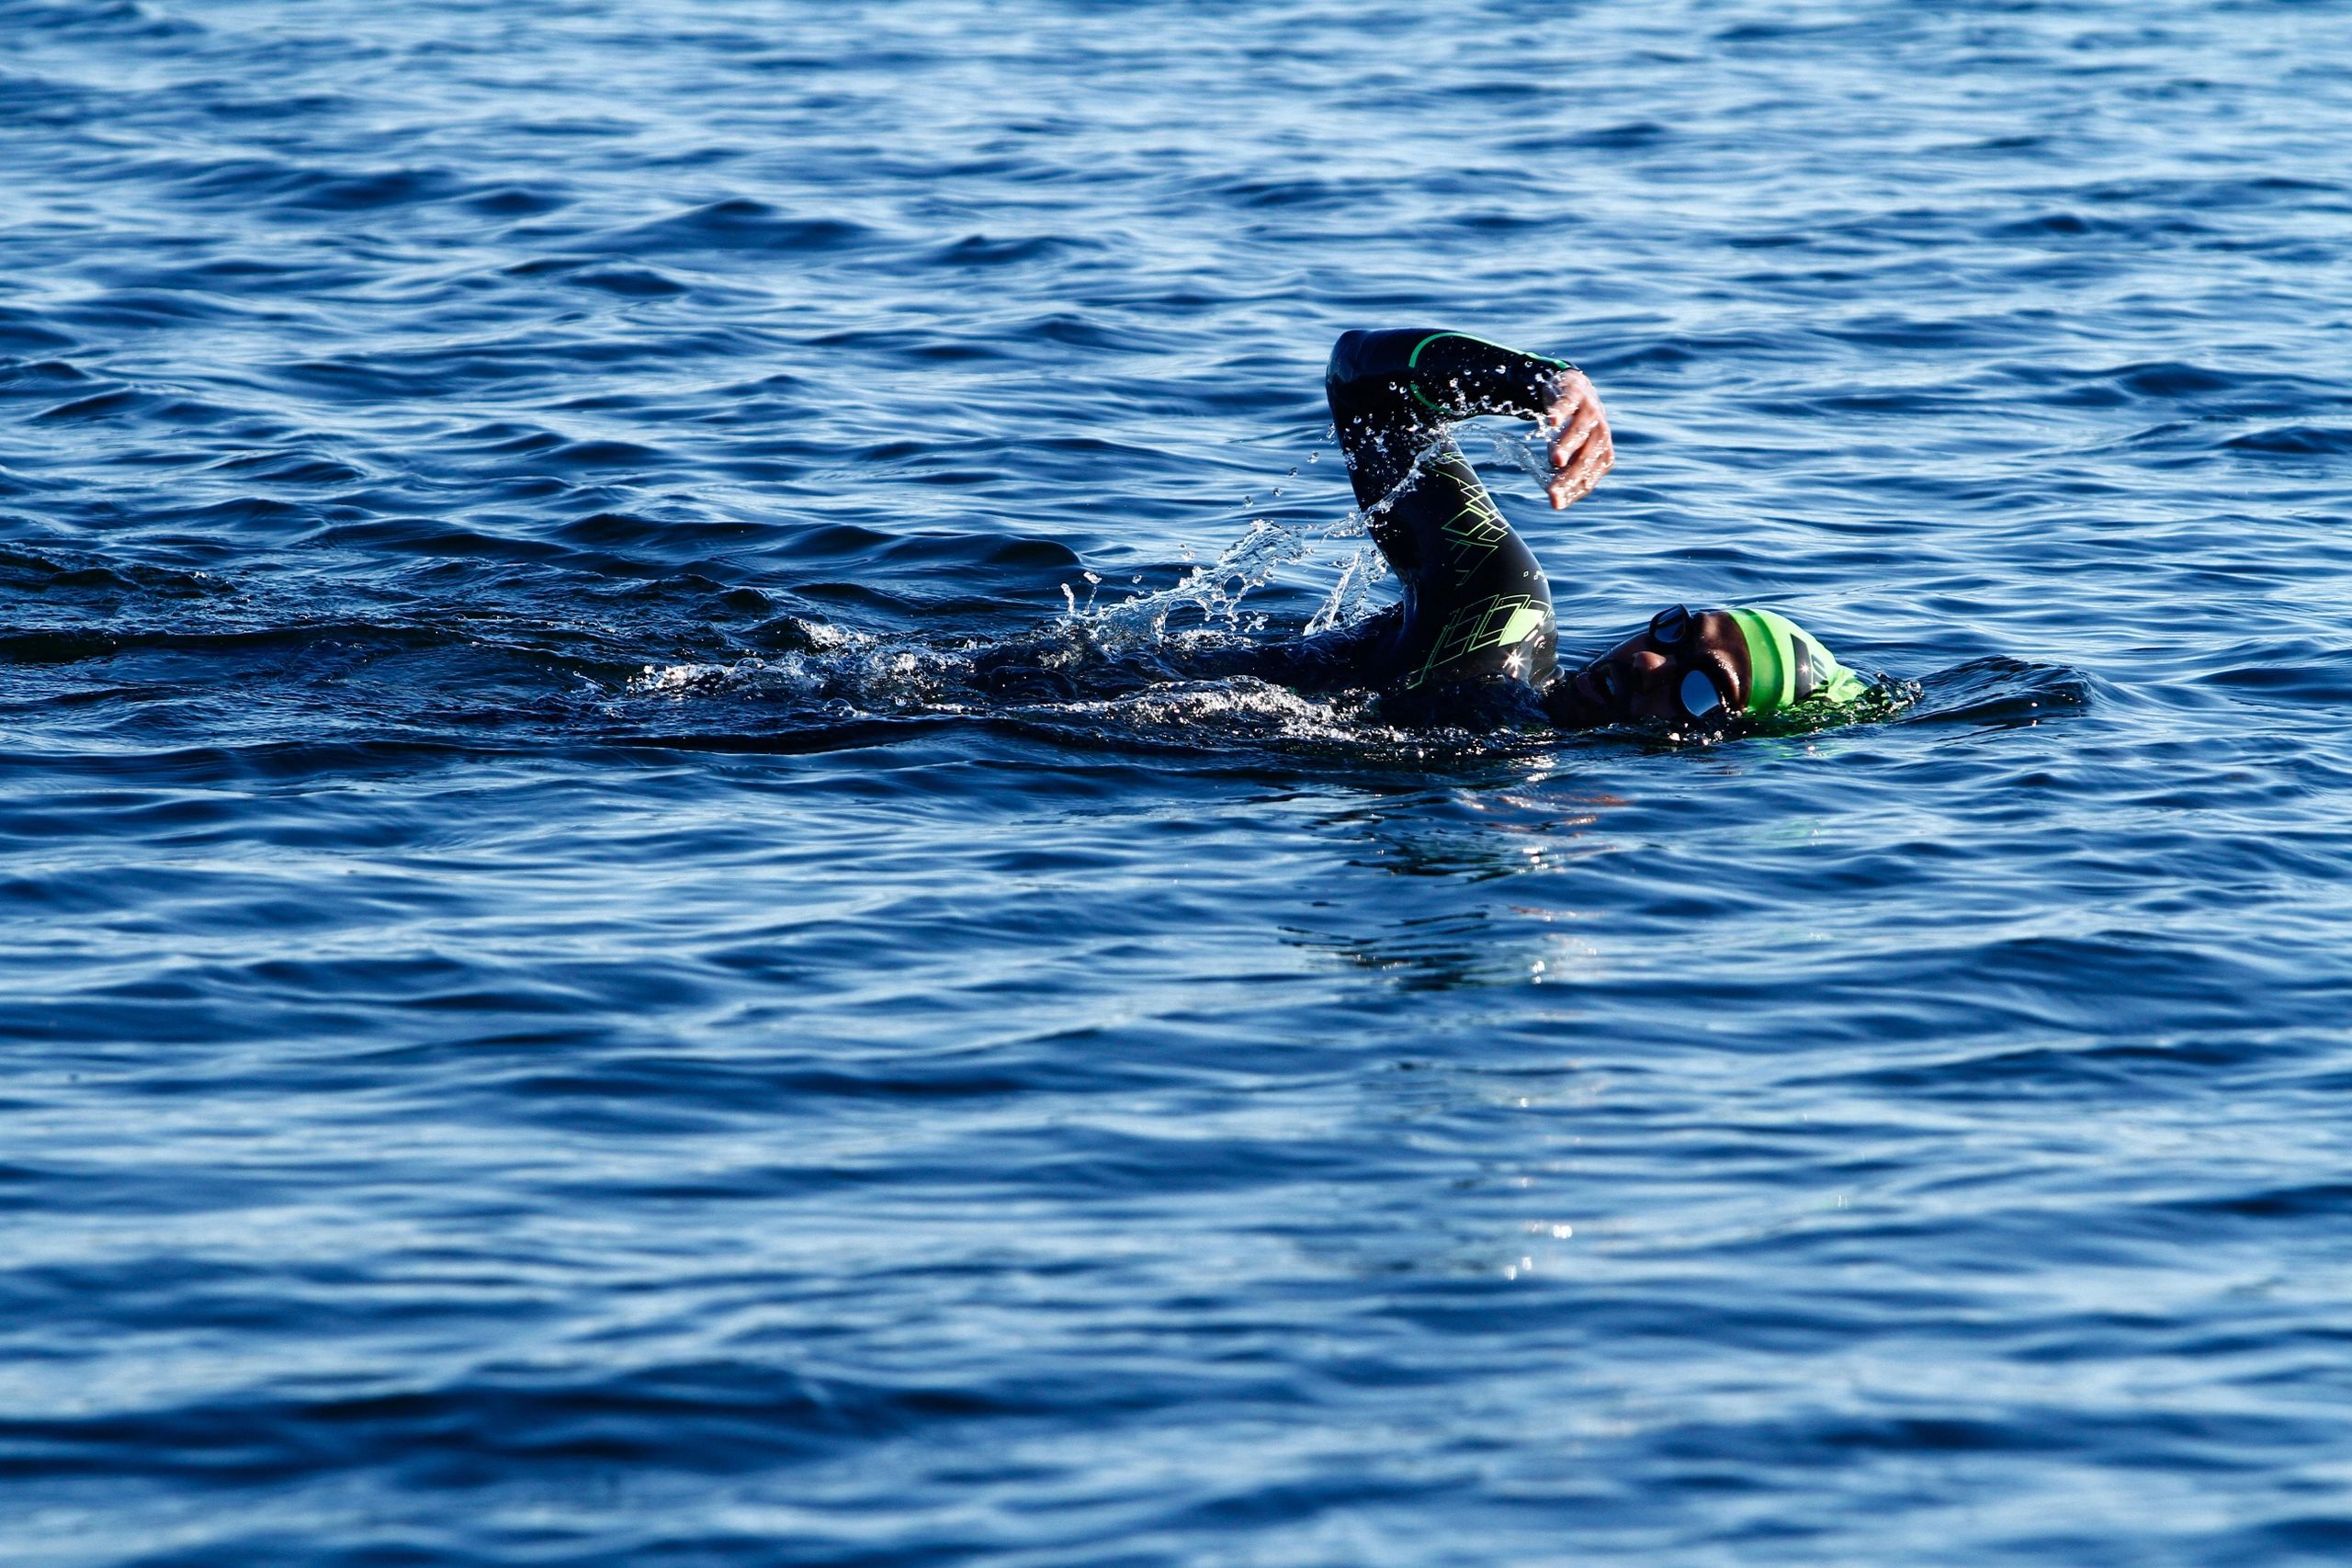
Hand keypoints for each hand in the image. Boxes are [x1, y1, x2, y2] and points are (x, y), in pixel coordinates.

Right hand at [1541, 368, 1613, 509]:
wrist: (1574, 389)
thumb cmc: (1572, 429)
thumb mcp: (1573, 453)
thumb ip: (1566, 471)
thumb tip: (1557, 496)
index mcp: (1602, 454)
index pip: (1588, 478)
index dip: (1572, 491)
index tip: (1555, 503)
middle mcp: (1600, 434)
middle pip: (1584, 459)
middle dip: (1568, 477)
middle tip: (1552, 493)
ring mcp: (1589, 412)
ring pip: (1579, 432)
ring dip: (1568, 446)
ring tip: (1556, 460)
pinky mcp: (1575, 394)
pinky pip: (1567, 404)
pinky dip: (1560, 412)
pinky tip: (1551, 421)